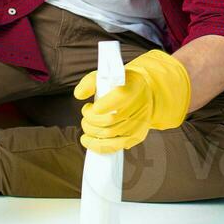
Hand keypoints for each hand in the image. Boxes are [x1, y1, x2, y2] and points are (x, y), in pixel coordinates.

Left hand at [74, 49, 191, 154]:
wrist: (145, 93)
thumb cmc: (121, 85)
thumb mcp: (107, 77)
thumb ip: (90, 82)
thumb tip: (79, 94)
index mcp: (134, 88)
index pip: (120, 98)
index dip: (102, 106)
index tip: (90, 106)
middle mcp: (140, 107)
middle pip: (110, 120)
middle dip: (90, 120)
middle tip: (85, 113)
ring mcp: (139, 124)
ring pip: (110, 135)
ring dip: (91, 131)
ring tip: (86, 124)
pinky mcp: (136, 137)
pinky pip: (115, 147)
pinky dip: (97, 146)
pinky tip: (88, 140)